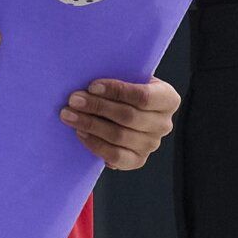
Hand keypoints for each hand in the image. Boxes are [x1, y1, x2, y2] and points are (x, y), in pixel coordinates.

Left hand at [60, 76, 180, 170]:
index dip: (116, 91)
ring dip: (90, 125)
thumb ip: (120, 77)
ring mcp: (152, 144)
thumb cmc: (128, 90)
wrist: (131, 111)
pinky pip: (115, 156)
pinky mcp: (138, 160)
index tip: (92, 86)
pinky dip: (95, 144)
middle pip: (128, 116)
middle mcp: (164, 124)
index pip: (143, 96)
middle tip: (74, 100)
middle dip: (97, 107)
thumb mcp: (132, 79)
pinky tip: (80, 133)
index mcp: (168, 99)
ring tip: (70, 115)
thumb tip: (90, 83)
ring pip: (119, 136)